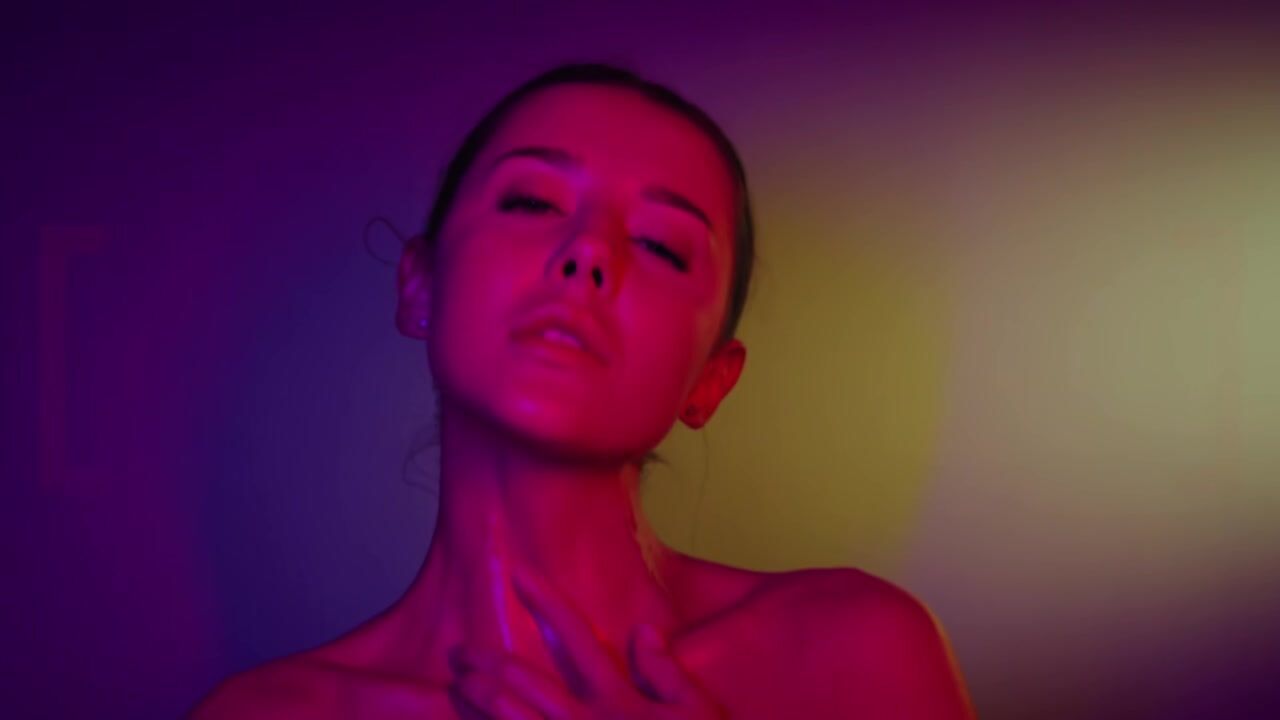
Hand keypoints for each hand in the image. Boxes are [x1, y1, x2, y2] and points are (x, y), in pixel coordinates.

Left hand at [447, 567, 726, 718]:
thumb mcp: (699, 714)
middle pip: (524, 683)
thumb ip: (666, 672)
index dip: (547, 603)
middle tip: (458, 651)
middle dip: (488, 662)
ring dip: (479, 703)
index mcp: (616, 703)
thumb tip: (641, 629)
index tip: (518, 573)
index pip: (576, 640)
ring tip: (458, 686)